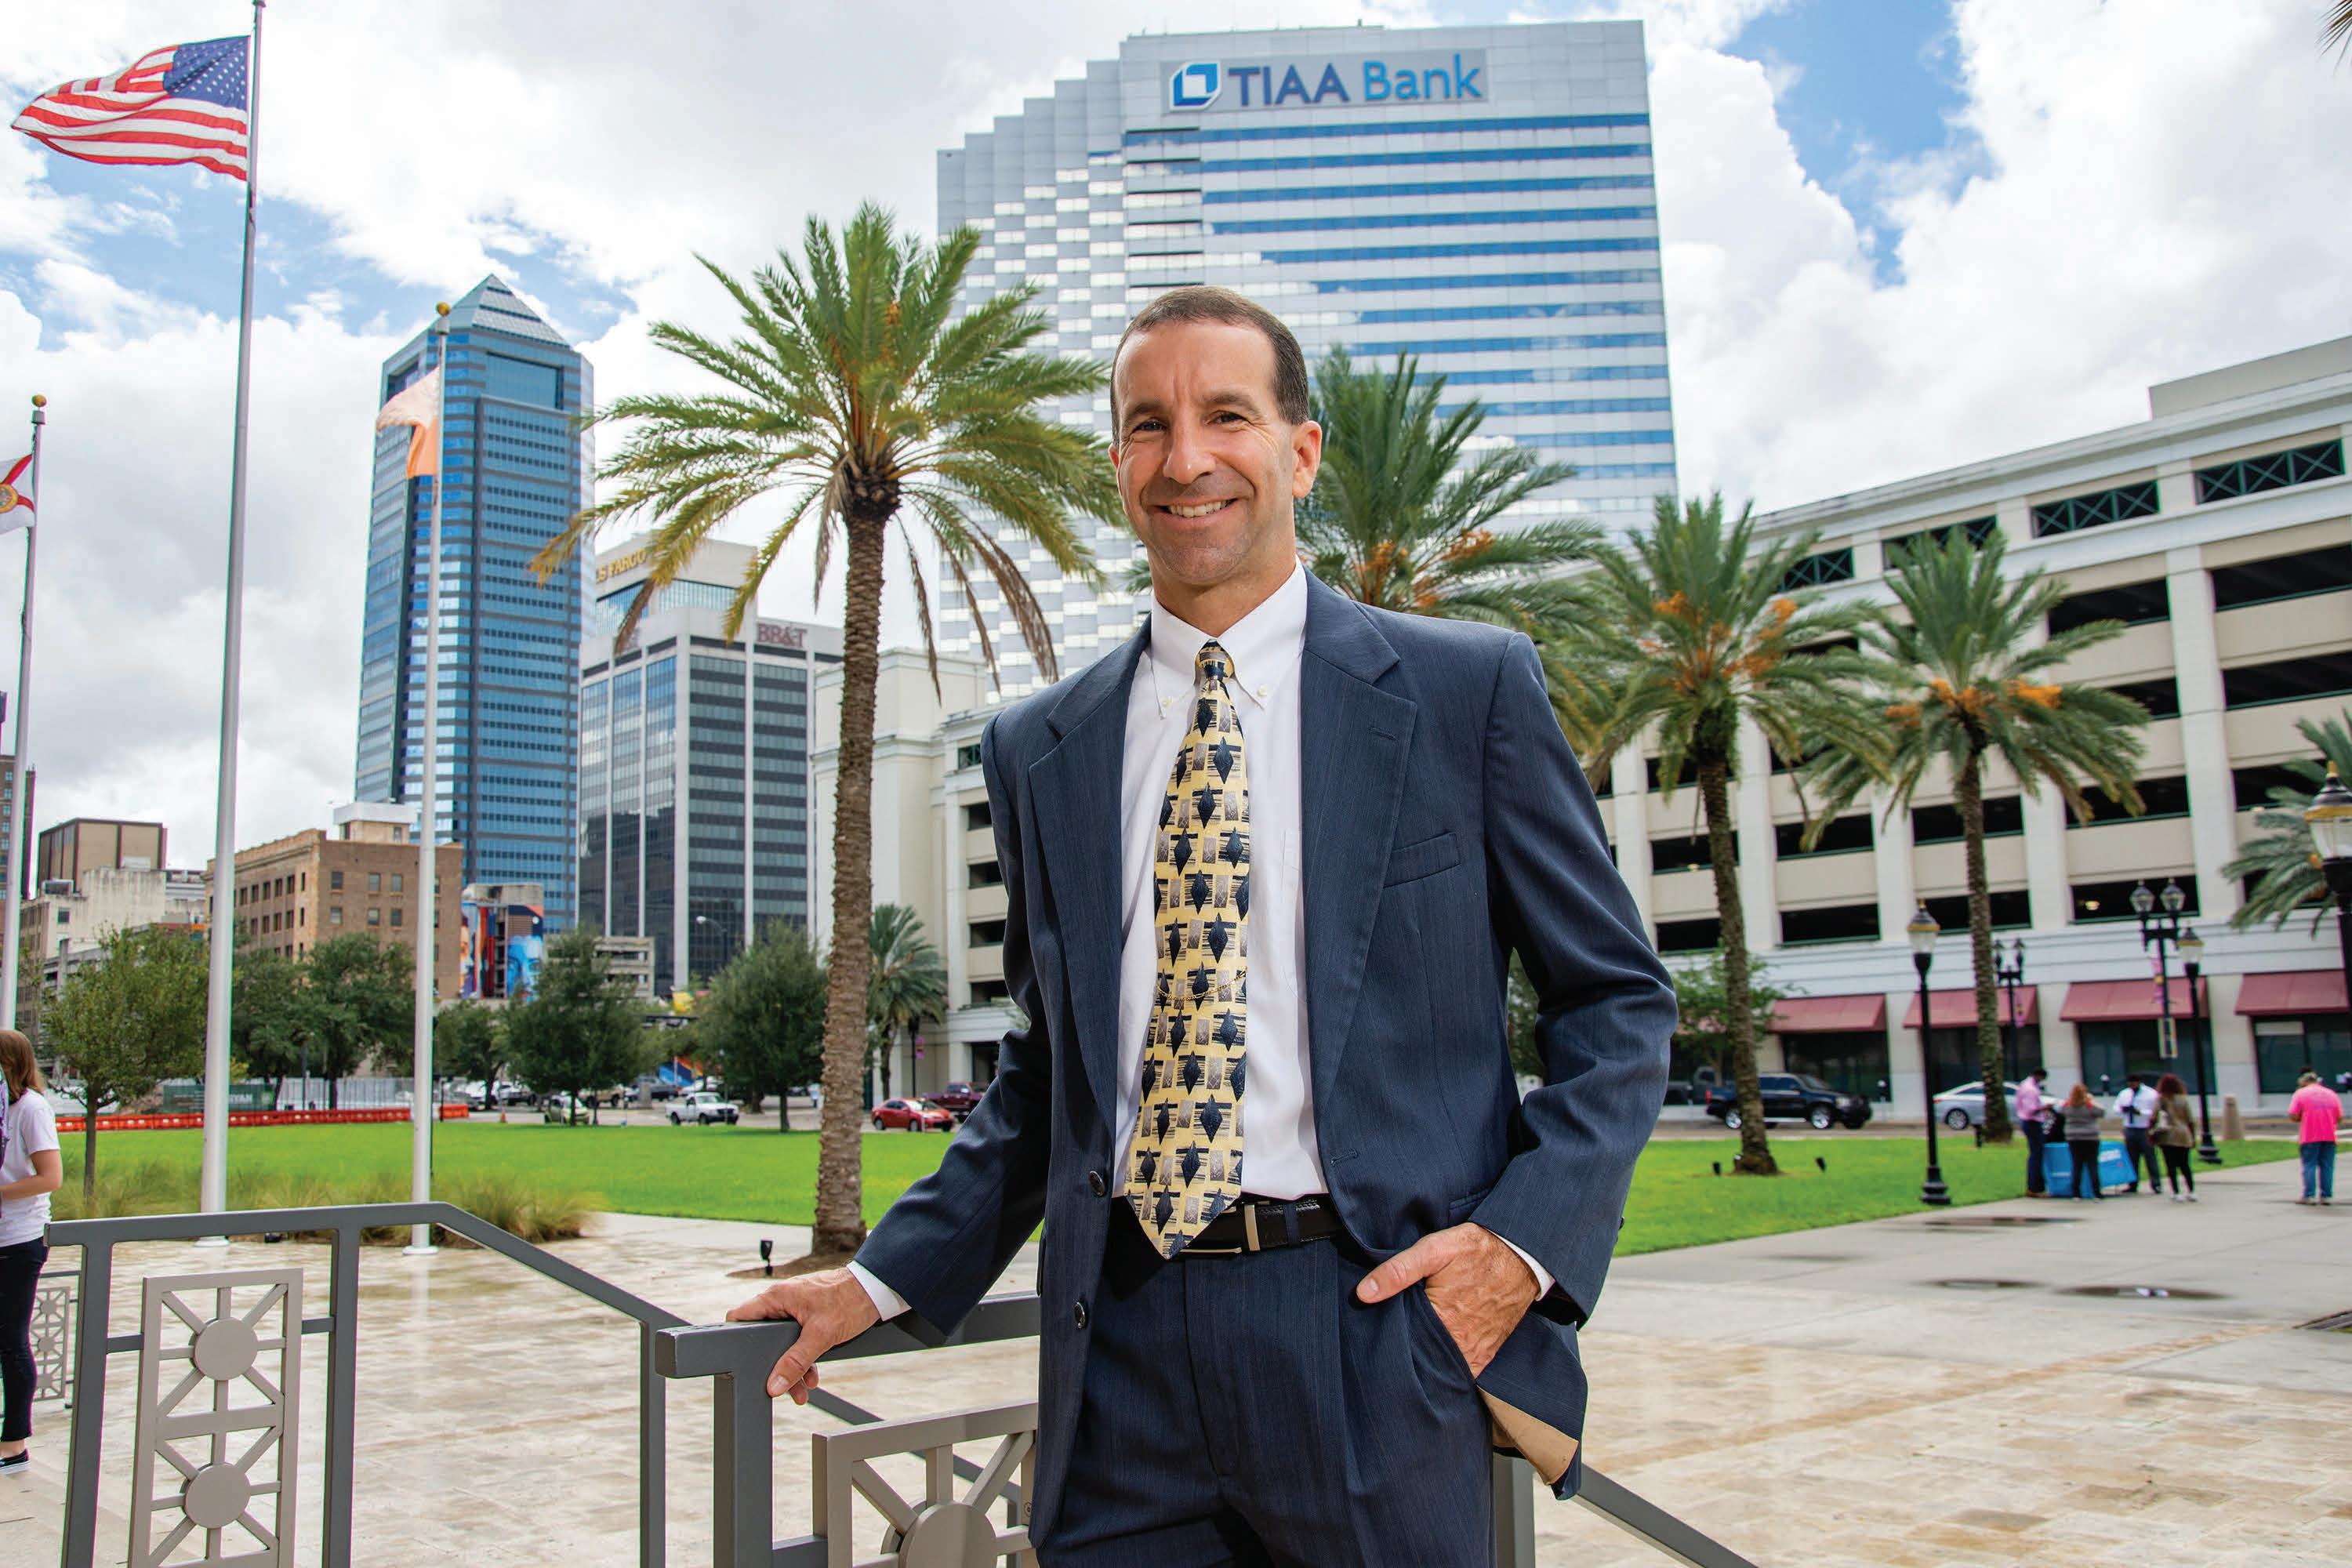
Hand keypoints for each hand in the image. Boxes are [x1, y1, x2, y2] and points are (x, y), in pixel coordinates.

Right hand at [724, 1268, 880, 1404]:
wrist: (877, 1290)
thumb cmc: (850, 1300)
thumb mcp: (821, 1335)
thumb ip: (796, 1361)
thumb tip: (775, 1383)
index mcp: (777, 1297)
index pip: (740, 1316)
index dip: (734, 1337)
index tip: (740, 1360)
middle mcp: (783, 1301)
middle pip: (764, 1338)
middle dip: (773, 1365)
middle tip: (780, 1387)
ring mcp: (796, 1308)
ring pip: (783, 1343)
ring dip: (792, 1367)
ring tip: (802, 1390)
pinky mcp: (809, 1314)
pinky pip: (798, 1341)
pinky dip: (804, 1359)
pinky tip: (812, 1376)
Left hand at [1354, 1223, 1538, 1376]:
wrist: (1522, 1255)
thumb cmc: (1477, 1250)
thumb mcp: (1434, 1249)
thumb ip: (1398, 1271)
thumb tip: (1363, 1293)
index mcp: (1442, 1318)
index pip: (1403, 1342)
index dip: (1387, 1338)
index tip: (1374, 1336)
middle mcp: (1459, 1341)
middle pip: (1421, 1358)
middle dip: (1404, 1355)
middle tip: (1387, 1348)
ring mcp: (1475, 1350)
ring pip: (1441, 1368)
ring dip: (1425, 1364)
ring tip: (1409, 1356)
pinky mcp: (1487, 1352)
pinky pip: (1463, 1371)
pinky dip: (1448, 1370)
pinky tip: (1434, 1362)